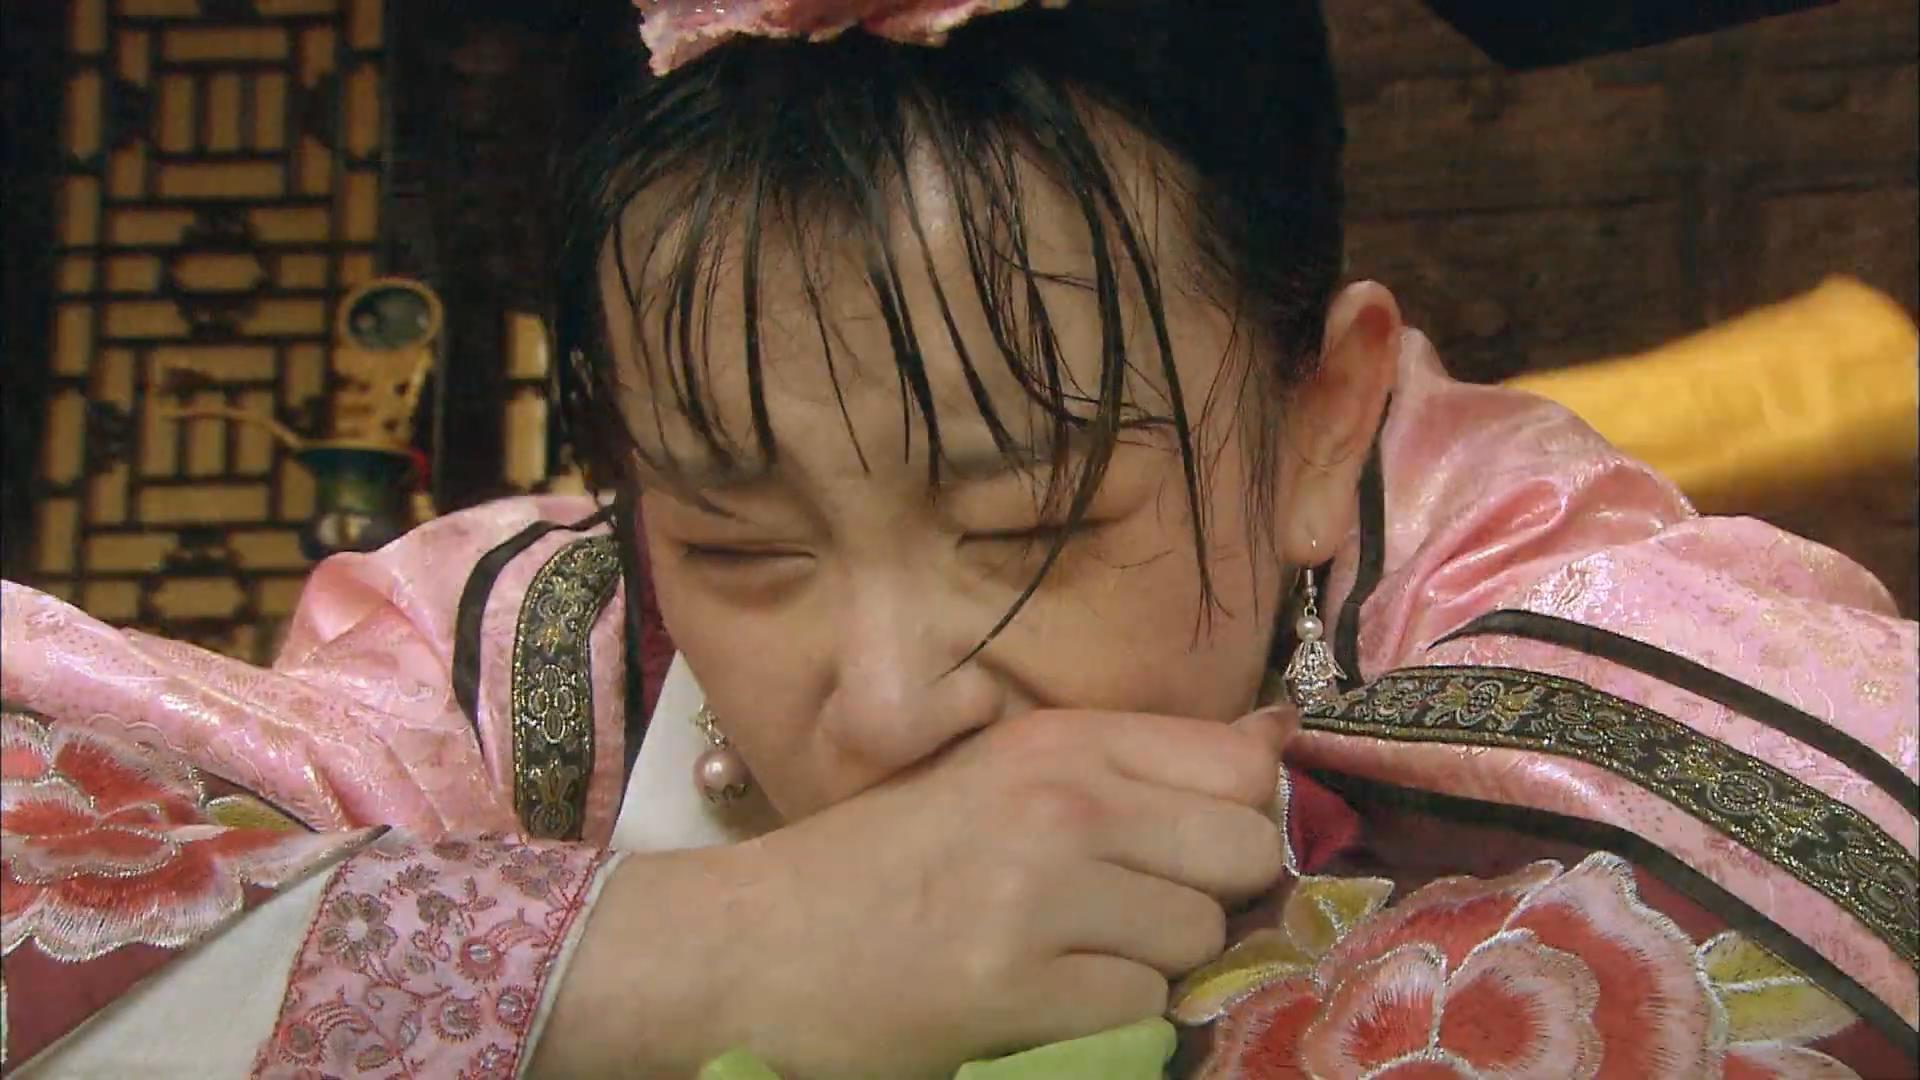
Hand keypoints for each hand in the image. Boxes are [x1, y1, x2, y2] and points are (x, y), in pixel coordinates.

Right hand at [716, 705, 1297, 1077]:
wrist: (754, 946)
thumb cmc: (881, 860)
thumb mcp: (999, 774)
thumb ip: (1129, 762)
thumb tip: (1278, 735)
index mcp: (1057, 740)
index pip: (1238, 762)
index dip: (1237, 814)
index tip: (1193, 846)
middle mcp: (1060, 802)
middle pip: (1242, 850)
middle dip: (1207, 893)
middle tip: (1128, 910)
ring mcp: (1039, 895)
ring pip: (1199, 936)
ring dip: (1152, 960)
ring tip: (1068, 954)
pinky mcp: (1018, 988)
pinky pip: (1144, 1007)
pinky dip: (1108, 1015)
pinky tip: (1041, 997)